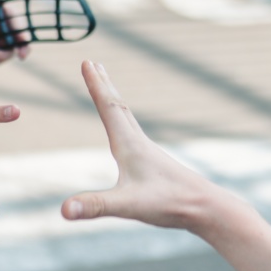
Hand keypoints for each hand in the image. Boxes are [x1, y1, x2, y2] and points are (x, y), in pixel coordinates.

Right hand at [61, 61, 214, 228]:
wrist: (206, 208)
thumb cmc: (170, 204)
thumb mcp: (128, 206)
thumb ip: (95, 206)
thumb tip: (64, 209)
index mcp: (129, 145)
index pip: (109, 107)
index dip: (95, 84)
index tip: (86, 61)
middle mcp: (139, 143)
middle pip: (118, 106)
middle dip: (103, 84)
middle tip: (93, 62)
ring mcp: (148, 153)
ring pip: (127, 118)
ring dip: (114, 100)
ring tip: (107, 89)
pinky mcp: (154, 164)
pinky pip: (133, 134)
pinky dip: (124, 122)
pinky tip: (125, 133)